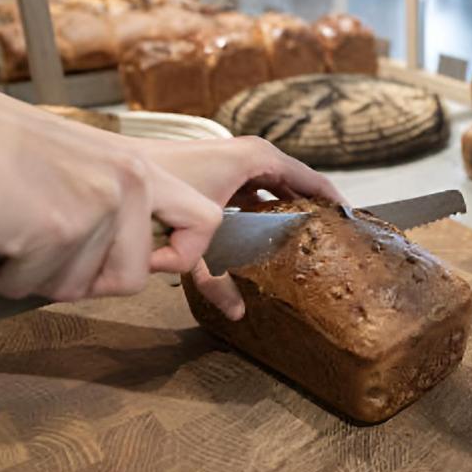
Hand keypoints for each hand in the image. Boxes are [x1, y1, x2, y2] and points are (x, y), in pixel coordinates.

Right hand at [0, 103, 220, 301]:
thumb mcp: (79, 163)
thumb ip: (114, 204)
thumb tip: (134, 262)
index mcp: (137, 168)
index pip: (204, 220)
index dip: (185, 254)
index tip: (156, 265)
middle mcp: (126, 185)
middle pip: (134, 278)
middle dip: (86, 283)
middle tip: (44, 262)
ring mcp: (94, 208)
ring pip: (77, 288)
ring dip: (34, 278)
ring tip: (5, 239)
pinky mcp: (55, 231)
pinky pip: (30, 288)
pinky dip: (0, 280)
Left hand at [137, 136, 344, 319]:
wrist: (120, 166)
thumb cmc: (162, 184)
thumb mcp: (198, 233)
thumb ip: (217, 276)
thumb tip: (239, 313)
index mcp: (257, 158)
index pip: (312, 179)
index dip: (333, 201)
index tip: (352, 221)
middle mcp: (247, 158)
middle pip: (293, 186)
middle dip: (310, 211)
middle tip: (330, 237)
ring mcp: (230, 166)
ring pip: (269, 193)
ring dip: (282, 214)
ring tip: (299, 240)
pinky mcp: (214, 176)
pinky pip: (247, 196)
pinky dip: (254, 213)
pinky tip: (258, 236)